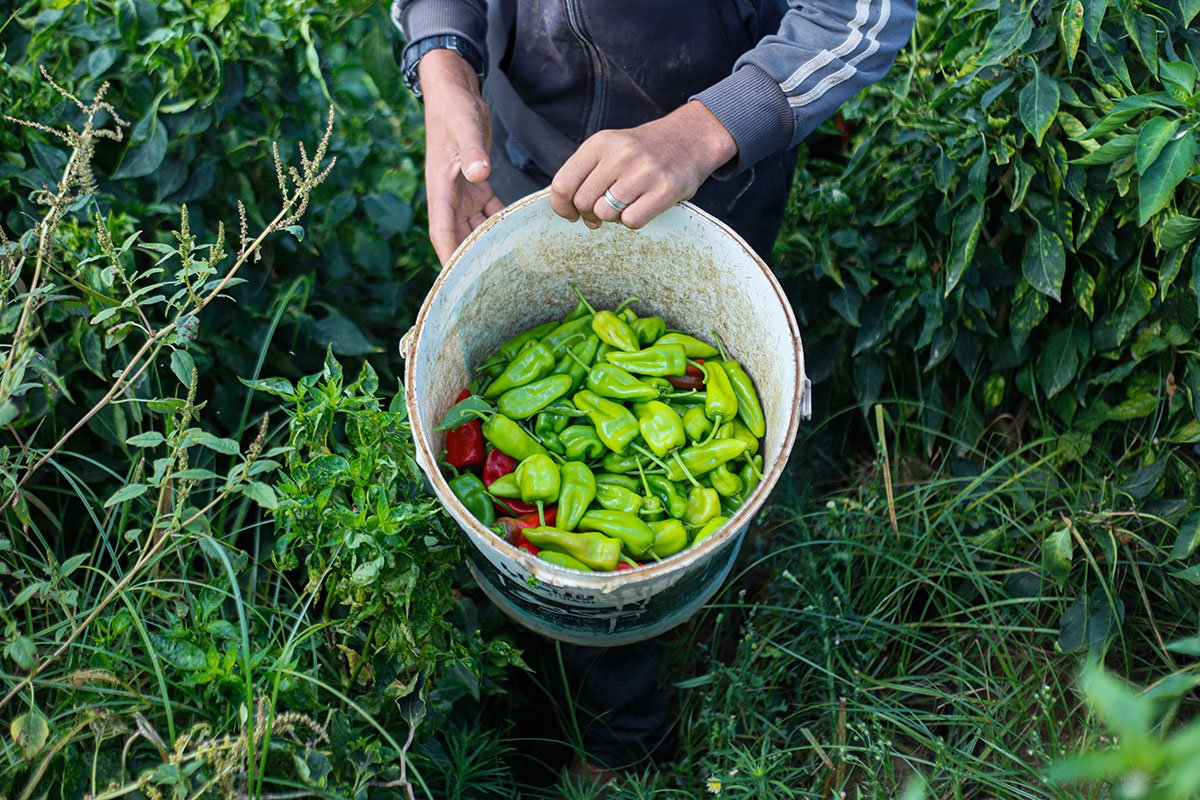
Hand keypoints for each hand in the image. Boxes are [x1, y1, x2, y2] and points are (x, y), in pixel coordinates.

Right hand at [419, 50, 504, 263]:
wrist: (454, 90)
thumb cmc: (454, 109)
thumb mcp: (464, 128)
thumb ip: (472, 152)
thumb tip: (479, 173)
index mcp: (440, 189)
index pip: (442, 231)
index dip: (450, 256)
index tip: (459, 280)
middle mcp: (449, 196)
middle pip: (459, 235)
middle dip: (471, 259)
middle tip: (491, 284)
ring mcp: (462, 190)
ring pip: (474, 226)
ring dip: (488, 243)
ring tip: (508, 266)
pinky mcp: (476, 182)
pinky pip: (488, 210)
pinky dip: (500, 222)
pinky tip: (518, 233)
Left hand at [550, 101, 736, 229]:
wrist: (689, 138)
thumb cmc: (642, 151)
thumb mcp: (609, 148)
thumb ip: (584, 173)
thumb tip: (566, 209)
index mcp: (600, 143)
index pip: (563, 184)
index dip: (562, 206)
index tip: (570, 213)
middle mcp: (620, 154)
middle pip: (583, 203)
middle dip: (588, 214)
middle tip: (601, 211)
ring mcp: (643, 172)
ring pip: (605, 214)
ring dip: (612, 217)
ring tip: (624, 205)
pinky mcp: (665, 189)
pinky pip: (631, 221)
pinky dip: (632, 221)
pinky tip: (640, 207)